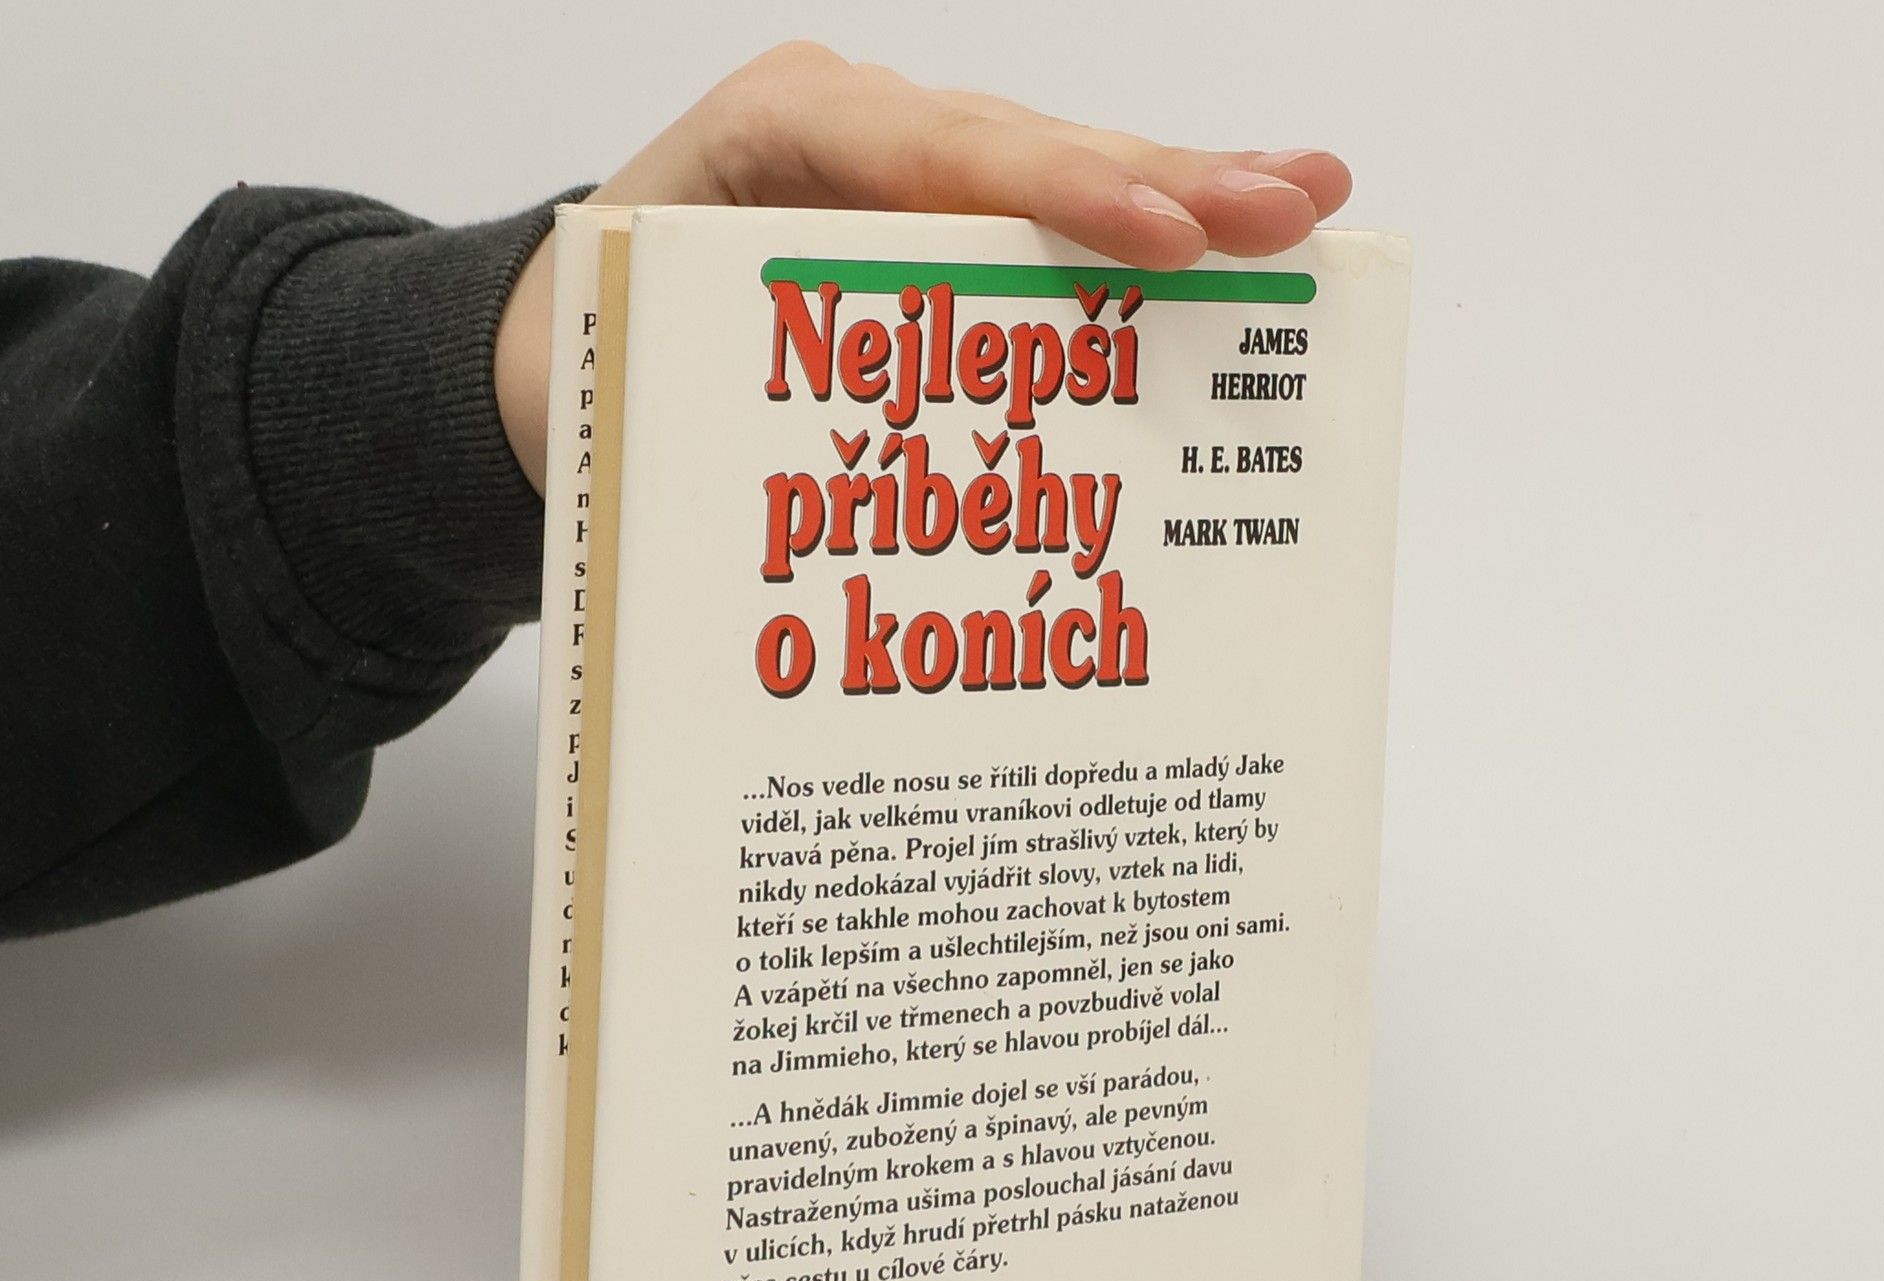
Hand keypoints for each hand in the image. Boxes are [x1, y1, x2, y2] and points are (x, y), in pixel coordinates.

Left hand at [495, 41, 1352, 490]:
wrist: (548, 358)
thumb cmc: (594, 361)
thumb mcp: (638, 364)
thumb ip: (734, 383)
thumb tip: (857, 510)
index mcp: (777, 136)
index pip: (940, 158)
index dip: (1064, 201)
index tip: (1168, 243)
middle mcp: (856, 140)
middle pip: (1028, 154)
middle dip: (1166, 183)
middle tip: (1294, 206)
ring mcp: (901, 180)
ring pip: (1053, 182)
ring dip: (1181, 199)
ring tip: (1302, 205)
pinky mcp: (929, 233)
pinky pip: (1037, 233)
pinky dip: (1131, 244)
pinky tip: (1225, 244)